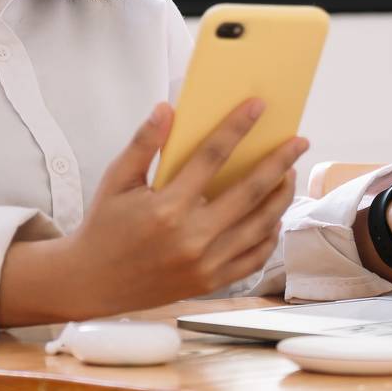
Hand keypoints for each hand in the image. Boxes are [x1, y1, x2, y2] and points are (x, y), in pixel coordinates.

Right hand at [51, 99, 308, 318]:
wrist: (93, 284)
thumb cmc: (104, 226)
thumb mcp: (116, 180)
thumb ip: (143, 144)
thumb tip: (166, 108)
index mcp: (166, 208)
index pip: (211, 158)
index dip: (237, 128)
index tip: (258, 107)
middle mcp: (191, 237)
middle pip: (249, 193)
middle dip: (279, 162)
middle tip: (299, 141)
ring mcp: (205, 264)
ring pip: (259, 226)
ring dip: (281, 197)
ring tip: (291, 174)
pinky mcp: (210, 283)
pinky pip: (253, 257)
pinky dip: (269, 235)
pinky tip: (274, 216)